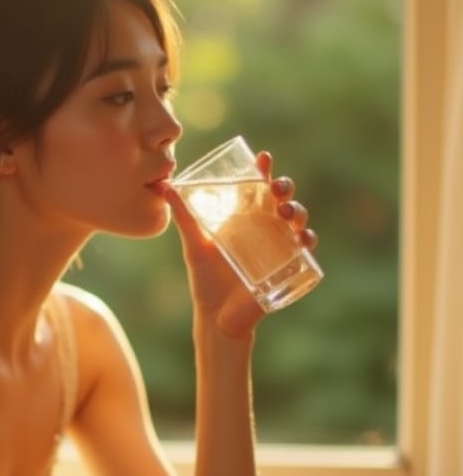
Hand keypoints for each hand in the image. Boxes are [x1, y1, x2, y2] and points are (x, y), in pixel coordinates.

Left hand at [165, 151, 317, 337]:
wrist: (216, 316)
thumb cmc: (206, 280)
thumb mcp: (194, 245)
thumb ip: (184, 217)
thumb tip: (166, 188)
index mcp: (245, 220)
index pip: (258, 189)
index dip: (264, 172)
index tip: (263, 158)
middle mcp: (265, 230)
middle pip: (282, 200)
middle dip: (285, 188)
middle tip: (276, 189)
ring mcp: (279, 248)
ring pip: (297, 220)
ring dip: (298, 211)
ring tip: (286, 213)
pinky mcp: (288, 268)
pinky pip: (306, 251)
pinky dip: (309, 241)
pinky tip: (303, 238)